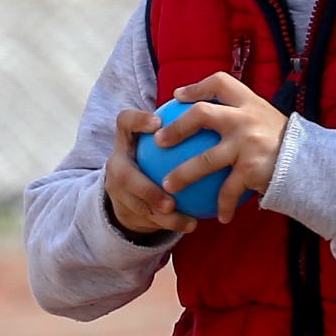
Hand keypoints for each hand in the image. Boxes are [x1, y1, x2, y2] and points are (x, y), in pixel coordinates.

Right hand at [102, 109, 190, 240]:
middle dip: (146, 190)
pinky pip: (148, 221)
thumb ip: (181, 129)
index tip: (158, 123)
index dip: (137, 121)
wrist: (130, 190)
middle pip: (124, 176)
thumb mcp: (163, 141)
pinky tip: (192, 224)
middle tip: (171, 200)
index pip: (125, 122)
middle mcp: (116, 163)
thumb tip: (218, 112)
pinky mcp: (123, 211)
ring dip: (163, 216)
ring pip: (136, 206)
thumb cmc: (157, 158)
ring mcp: (116, 189)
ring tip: (188, 221)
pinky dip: (171, 223)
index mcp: (126, 140)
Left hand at [154, 73, 289, 223]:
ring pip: (204, 161)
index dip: (197, 87)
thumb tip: (216, 118)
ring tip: (168, 186)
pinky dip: (223, 205)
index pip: (220, 83)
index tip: (178, 96)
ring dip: (182, 174)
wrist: (314, 164)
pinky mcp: (251, 170)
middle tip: (159, 140)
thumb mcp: (268, 120)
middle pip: (202, 115)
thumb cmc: (287, 143)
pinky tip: (219, 216)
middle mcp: (246, 119)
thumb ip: (245, 117)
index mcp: (250, 103)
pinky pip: (227, 191)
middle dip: (176, 127)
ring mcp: (248, 145)